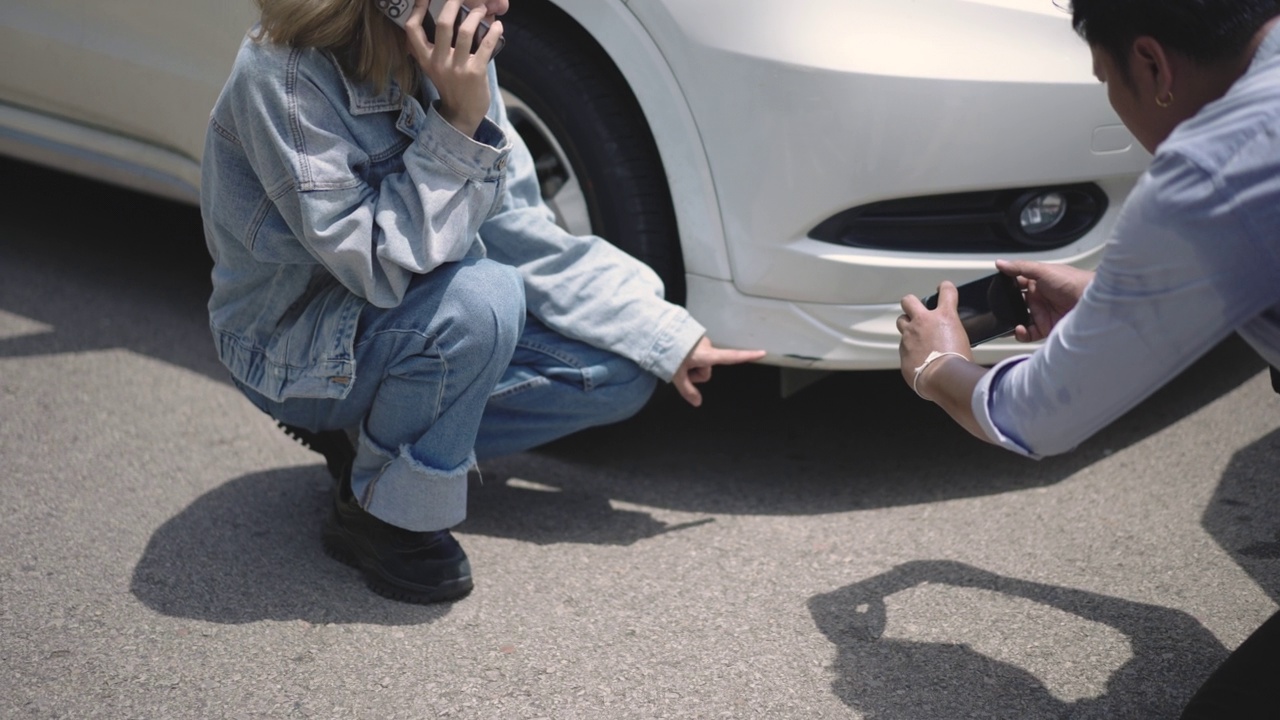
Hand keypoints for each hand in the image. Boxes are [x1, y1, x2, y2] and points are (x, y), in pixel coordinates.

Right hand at [402, 0, 503, 135]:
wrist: (462, 114)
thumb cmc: (452, 85)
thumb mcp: (436, 67)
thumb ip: (437, 46)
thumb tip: (455, 16)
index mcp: (425, 59)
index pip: (412, 30)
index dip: (416, 9)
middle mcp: (438, 62)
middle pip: (442, 24)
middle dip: (453, 4)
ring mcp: (456, 68)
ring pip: (464, 32)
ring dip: (476, 16)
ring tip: (483, 10)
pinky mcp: (475, 73)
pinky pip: (485, 46)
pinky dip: (493, 32)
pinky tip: (498, 26)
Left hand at [673, 337, 765, 406]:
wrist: (656, 333)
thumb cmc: (667, 354)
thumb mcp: (676, 375)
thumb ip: (688, 390)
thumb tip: (698, 403)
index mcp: (706, 354)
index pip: (731, 357)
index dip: (747, 356)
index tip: (763, 353)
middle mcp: (707, 345)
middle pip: (707, 368)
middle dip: (696, 372)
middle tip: (681, 369)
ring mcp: (700, 340)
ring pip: (701, 361)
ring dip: (691, 364)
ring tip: (676, 360)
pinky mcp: (694, 336)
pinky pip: (696, 352)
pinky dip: (688, 355)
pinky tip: (677, 353)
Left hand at [896, 282, 972, 394]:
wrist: (943, 379)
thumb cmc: (958, 363)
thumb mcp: (964, 342)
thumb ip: (954, 335)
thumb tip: (952, 339)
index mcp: (945, 317)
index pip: (946, 292)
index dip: (945, 288)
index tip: (943, 288)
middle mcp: (923, 322)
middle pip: (908, 301)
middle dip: (911, 303)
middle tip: (916, 310)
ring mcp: (910, 336)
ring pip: (901, 322)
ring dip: (907, 326)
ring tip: (915, 335)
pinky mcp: (903, 351)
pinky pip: (903, 346)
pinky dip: (909, 349)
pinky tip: (917, 357)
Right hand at [994, 259, 1092, 341]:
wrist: (1091, 303)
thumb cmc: (1073, 282)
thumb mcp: (1043, 270)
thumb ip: (1019, 268)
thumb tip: (1000, 263)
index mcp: (1038, 282)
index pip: (1016, 283)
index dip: (1005, 286)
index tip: (994, 289)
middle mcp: (1039, 298)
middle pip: (1016, 303)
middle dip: (1006, 307)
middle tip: (998, 308)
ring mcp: (1042, 313)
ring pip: (1020, 319)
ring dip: (1011, 321)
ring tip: (1006, 321)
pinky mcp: (1046, 328)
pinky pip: (1028, 333)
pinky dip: (1020, 333)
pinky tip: (1019, 329)